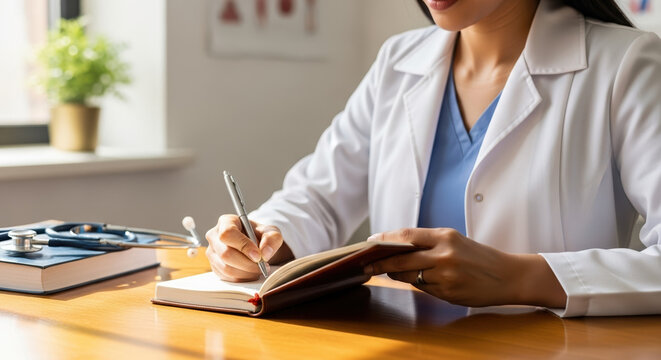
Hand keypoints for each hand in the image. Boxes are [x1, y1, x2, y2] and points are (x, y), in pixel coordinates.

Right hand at [205, 214, 292, 281]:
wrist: (258, 247)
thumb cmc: (262, 236)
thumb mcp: (272, 233)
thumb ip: (271, 239)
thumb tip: (265, 253)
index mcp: (226, 222)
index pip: (228, 233)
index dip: (243, 246)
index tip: (258, 256)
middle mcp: (214, 236)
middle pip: (226, 254)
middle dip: (247, 263)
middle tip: (263, 266)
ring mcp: (212, 252)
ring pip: (226, 268)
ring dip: (246, 273)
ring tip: (259, 269)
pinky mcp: (215, 267)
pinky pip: (226, 277)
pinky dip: (242, 278)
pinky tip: (252, 273)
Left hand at [364, 228, 566, 307]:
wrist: (508, 276)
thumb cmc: (479, 257)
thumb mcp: (455, 241)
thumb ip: (428, 244)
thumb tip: (396, 248)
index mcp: (445, 236)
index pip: (407, 236)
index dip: (385, 240)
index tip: (370, 243)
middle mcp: (444, 254)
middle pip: (402, 259)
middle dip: (381, 263)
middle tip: (367, 265)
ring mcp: (445, 275)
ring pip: (410, 276)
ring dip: (397, 275)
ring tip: (389, 272)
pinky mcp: (448, 292)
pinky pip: (423, 288)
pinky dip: (417, 285)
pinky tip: (417, 281)